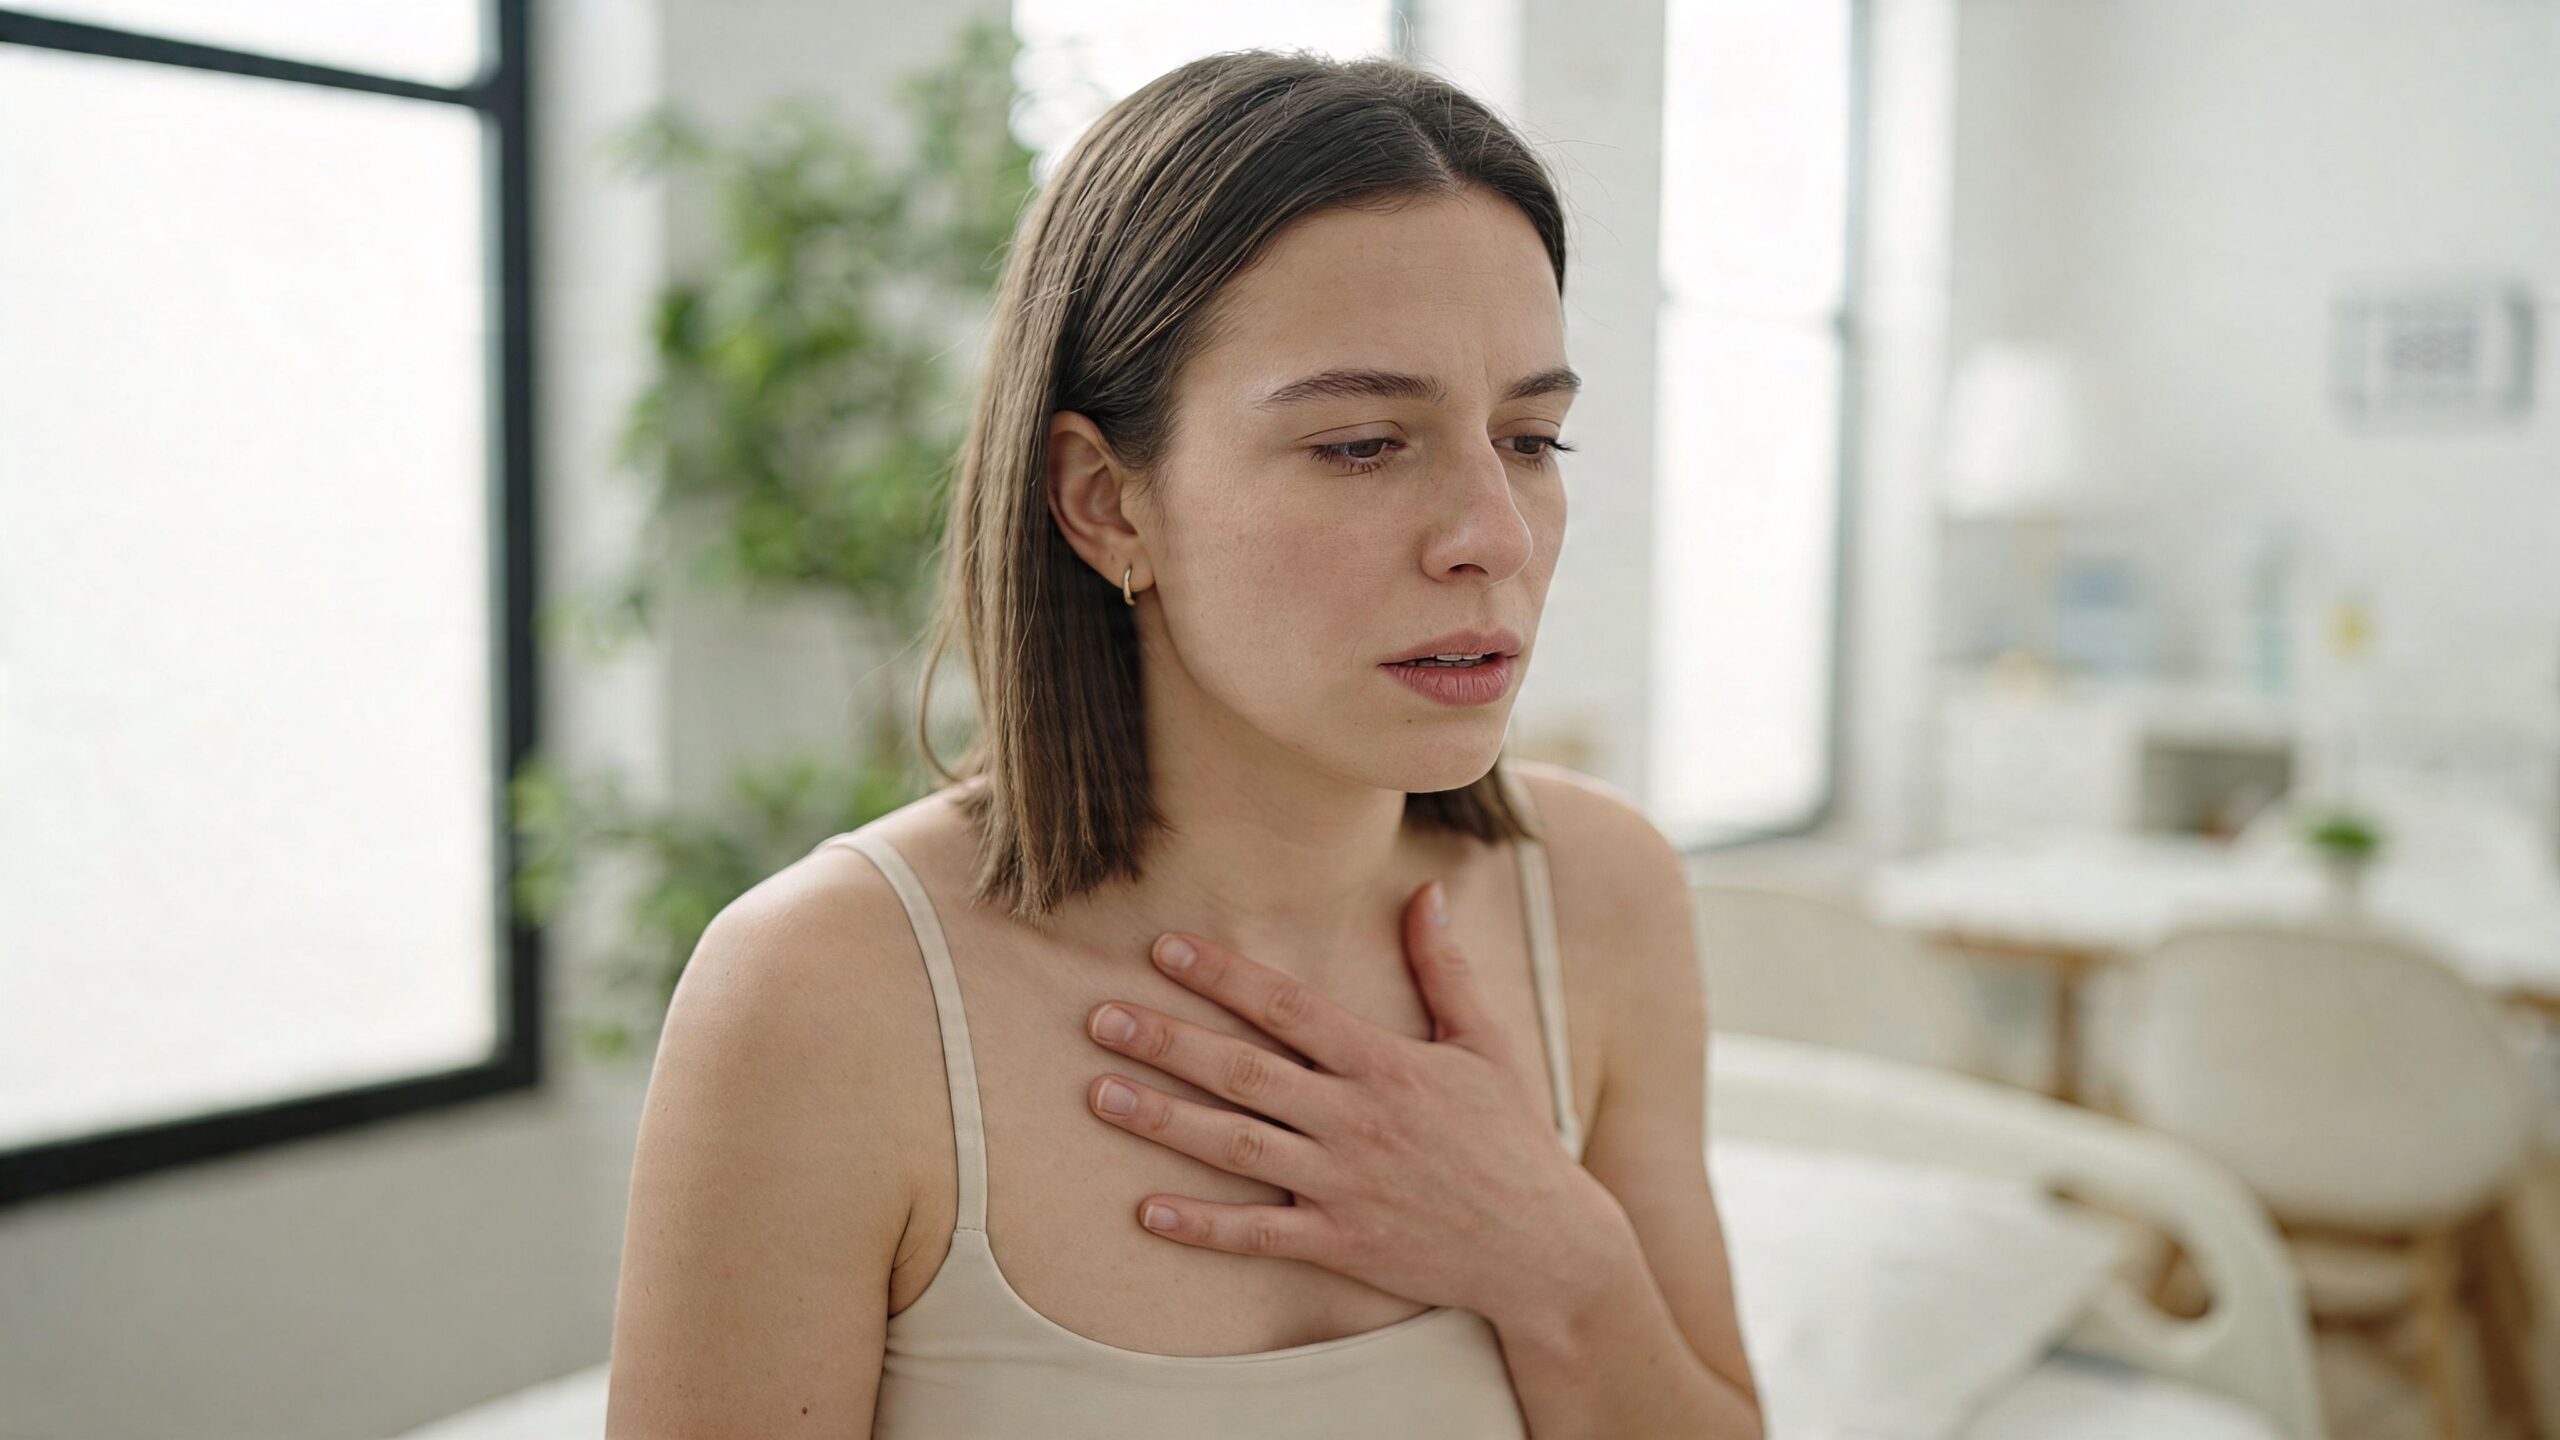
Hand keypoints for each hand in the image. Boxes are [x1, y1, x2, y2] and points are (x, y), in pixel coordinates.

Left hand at [1080, 878, 1630, 1324]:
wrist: (1546, 1245)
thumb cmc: (1512, 1136)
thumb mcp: (1486, 1043)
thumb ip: (1445, 968)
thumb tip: (1424, 891)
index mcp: (1386, 1064)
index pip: (1289, 1008)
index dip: (1223, 976)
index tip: (1164, 949)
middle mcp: (1357, 1120)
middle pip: (1246, 1072)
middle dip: (1168, 1042)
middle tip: (1100, 1018)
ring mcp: (1345, 1185)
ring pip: (1237, 1148)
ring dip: (1164, 1121)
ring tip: (1100, 1094)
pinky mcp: (1342, 1243)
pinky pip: (1259, 1235)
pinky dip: (1202, 1226)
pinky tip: (1146, 1211)